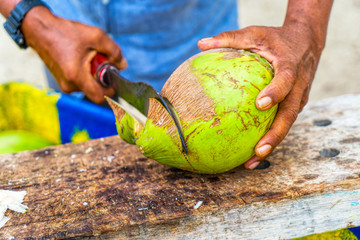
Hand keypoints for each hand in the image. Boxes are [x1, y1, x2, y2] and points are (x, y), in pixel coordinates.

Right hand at [21, 7, 126, 103]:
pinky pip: (81, 83)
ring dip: (94, 75)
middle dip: (103, 79)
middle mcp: (69, 85)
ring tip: (90, 57)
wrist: (40, 30)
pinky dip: (86, 74)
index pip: (99, 97)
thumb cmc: (66, 32)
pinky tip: (83, 59)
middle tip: (102, 61)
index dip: (111, 90)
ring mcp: (64, 85)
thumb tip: (123, 65)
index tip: (114, 77)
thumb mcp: (96, 36)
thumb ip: (114, 51)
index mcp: (76, 76)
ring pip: (88, 87)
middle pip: (95, 91)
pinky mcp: (62, 82)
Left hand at [198, 22, 324, 168]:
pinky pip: (283, 122)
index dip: (276, 92)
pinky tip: (253, 151)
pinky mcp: (296, 104)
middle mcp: (299, 85)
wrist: (306, 40)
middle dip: (276, 135)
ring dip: (273, 143)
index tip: (261, 104)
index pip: (286, 80)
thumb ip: (229, 38)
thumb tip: (200, 43)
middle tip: (258, 151)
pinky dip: (271, 137)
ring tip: (252, 161)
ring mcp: (299, 97)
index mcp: (291, 66)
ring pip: (288, 123)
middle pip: (290, 114)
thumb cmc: (276, 37)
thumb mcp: (254, 33)